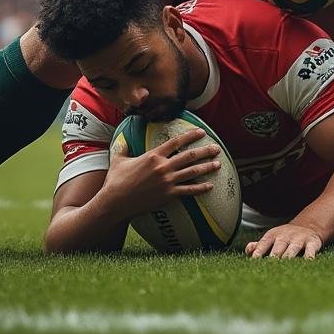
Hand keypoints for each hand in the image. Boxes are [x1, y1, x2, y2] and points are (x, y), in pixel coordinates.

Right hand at [100, 128, 220, 219]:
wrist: (116, 202)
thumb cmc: (116, 181)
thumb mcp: (118, 160)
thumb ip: (122, 147)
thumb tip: (120, 138)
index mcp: (153, 155)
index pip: (176, 141)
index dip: (190, 135)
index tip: (201, 132)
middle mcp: (163, 167)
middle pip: (189, 155)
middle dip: (205, 151)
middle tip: (216, 148)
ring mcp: (167, 181)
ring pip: (193, 172)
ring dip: (207, 167)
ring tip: (218, 164)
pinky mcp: (169, 195)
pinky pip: (189, 190)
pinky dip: (201, 188)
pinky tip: (210, 186)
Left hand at [245, 223, 323, 258]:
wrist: (308, 227)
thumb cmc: (285, 237)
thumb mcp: (272, 238)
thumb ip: (259, 245)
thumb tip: (248, 250)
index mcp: (273, 235)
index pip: (264, 242)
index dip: (259, 251)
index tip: (254, 259)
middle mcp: (286, 236)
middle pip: (279, 246)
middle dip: (274, 255)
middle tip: (269, 266)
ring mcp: (299, 239)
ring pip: (293, 249)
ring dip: (289, 257)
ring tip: (285, 265)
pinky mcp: (312, 243)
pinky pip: (310, 250)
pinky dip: (309, 257)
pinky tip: (307, 263)